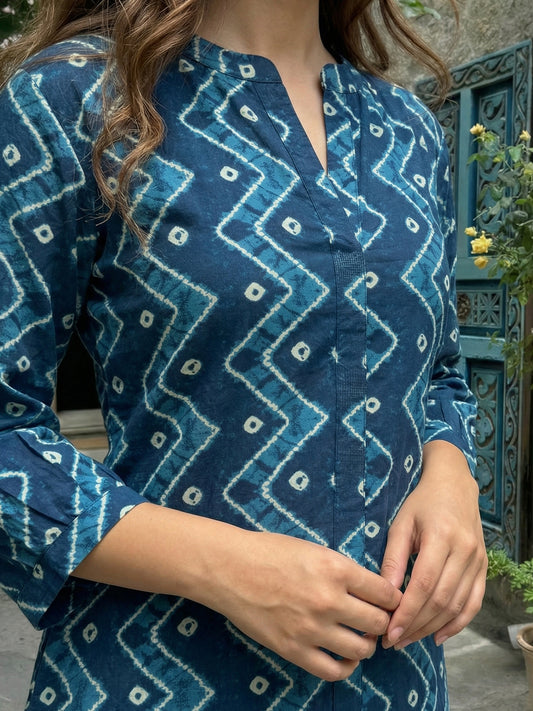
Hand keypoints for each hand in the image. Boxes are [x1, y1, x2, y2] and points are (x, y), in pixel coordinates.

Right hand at [203, 530, 401, 680]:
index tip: (390, 600)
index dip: (393, 598)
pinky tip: (345, 657)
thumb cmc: (270, 552)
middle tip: (376, 618)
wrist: (230, 568)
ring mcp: (311, 628)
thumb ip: (343, 571)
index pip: (385, 592)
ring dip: (366, 644)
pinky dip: (347, 667)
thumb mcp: (314, 549)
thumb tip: (371, 590)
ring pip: (361, 649)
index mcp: (335, 569)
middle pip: (378, 623)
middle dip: (383, 621)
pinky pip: (333, 671)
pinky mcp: (294, 650)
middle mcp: (328, 600)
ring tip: (360, 635)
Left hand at [380, 440, 486, 649]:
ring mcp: (477, 560)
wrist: (454, 486)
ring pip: (457, 605)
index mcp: (441, 537)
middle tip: (393, 640)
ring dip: (432, 627)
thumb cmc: (421, 503)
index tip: (389, 631)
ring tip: (408, 639)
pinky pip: (474, 603)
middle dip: (416, 625)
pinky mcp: (483, 567)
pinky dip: (457, 623)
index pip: (424, 585)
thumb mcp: (401, 524)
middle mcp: (464, 551)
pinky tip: (437, 635)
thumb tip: (384, 595)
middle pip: (441, 600)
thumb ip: (393, 559)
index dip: (407, 612)